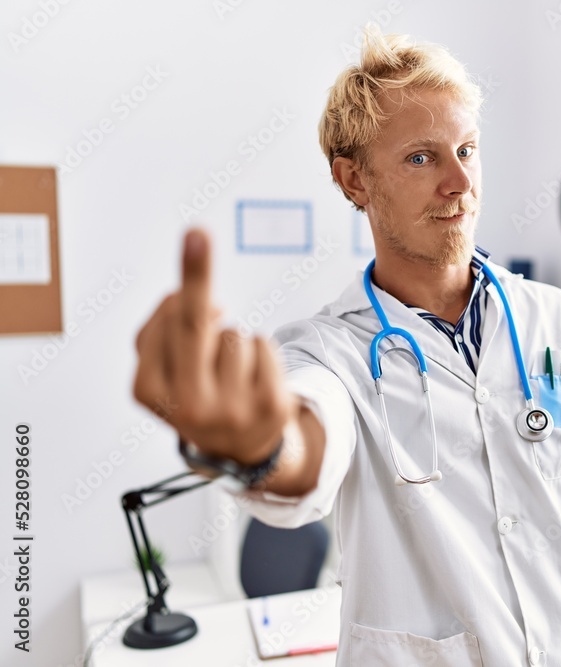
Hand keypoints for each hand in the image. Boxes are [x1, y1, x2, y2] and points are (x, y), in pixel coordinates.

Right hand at [132, 228, 294, 464]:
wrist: (241, 452)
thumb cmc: (197, 396)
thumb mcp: (164, 374)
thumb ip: (160, 332)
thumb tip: (189, 295)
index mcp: (150, 392)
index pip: (162, 327)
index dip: (182, 291)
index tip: (193, 237)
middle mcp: (188, 405)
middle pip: (193, 325)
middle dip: (194, 275)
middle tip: (197, 231)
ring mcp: (231, 409)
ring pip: (235, 334)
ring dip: (236, 340)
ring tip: (232, 372)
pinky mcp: (270, 406)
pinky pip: (264, 345)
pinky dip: (261, 350)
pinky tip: (253, 377)